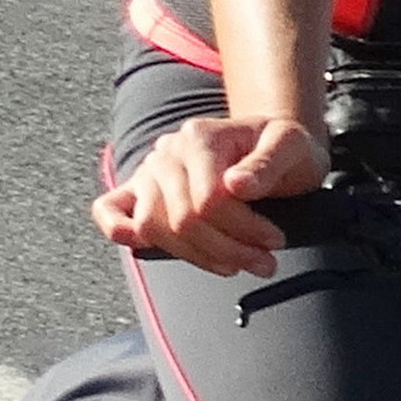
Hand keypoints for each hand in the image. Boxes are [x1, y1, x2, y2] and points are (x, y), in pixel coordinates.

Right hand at [92, 116, 327, 275]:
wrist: (269, 144)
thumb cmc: (280, 147)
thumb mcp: (291, 145)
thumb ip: (267, 164)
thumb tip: (237, 185)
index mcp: (200, 137)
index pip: (208, 200)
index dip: (244, 230)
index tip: (275, 241)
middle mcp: (168, 153)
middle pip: (182, 219)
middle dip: (229, 249)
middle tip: (265, 262)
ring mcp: (150, 171)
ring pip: (153, 226)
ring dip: (197, 256)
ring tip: (237, 264)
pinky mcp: (140, 190)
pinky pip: (110, 209)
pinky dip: (118, 230)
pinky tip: (140, 244)